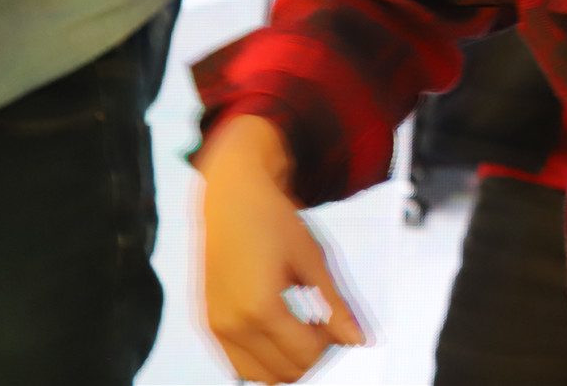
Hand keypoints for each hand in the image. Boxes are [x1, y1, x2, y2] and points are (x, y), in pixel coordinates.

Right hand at [196, 116, 364, 382]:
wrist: (232, 199)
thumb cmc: (270, 220)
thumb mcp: (313, 260)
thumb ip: (335, 306)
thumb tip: (358, 339)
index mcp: (260, 309)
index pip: (305, 355)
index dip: (330, 345)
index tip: (339, 325)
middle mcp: (232, 325)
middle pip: (283, 372)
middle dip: (311, 356)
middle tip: (325, 328)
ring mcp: (216, 328)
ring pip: (258, 375)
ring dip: (286, 363)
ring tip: (304, 330)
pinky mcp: (208, 324)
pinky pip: (238, 363)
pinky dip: (263, 359)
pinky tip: (281, 331)